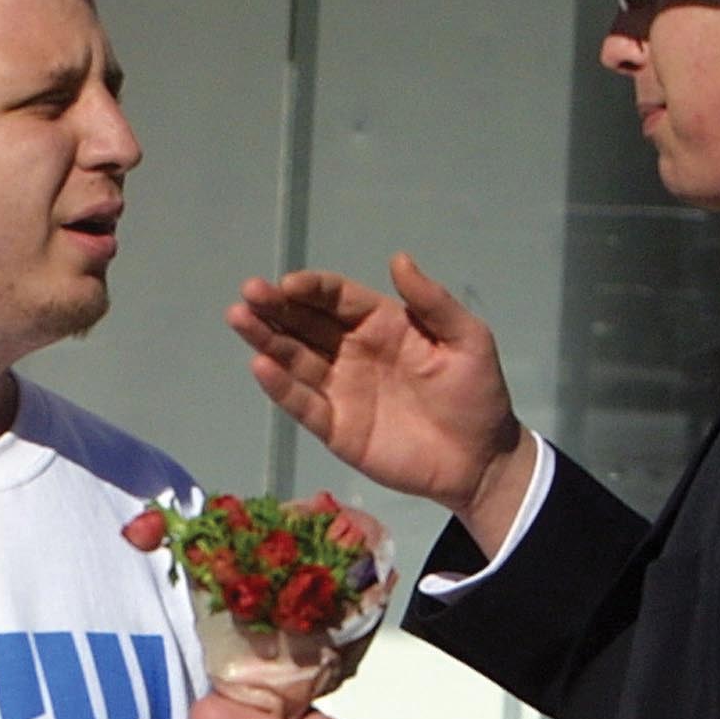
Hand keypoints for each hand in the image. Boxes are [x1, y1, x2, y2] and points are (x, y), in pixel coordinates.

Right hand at [229, 253, 533, 543]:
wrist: (480, 460)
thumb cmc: (477, 395)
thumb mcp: (468, 340)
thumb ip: (433, 302)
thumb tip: (398, 258)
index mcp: (382, 324)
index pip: (337, 298)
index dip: (312, 288)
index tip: (289, 283)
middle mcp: (353, 352)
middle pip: (305, 324)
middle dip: (276, 308)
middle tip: (248, 293)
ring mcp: (341, 390)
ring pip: (295, 359)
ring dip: (266, 340)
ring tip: (239, 318)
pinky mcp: (336, 428)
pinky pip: (303, 404)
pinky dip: (281, 387)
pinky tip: (260, 367)